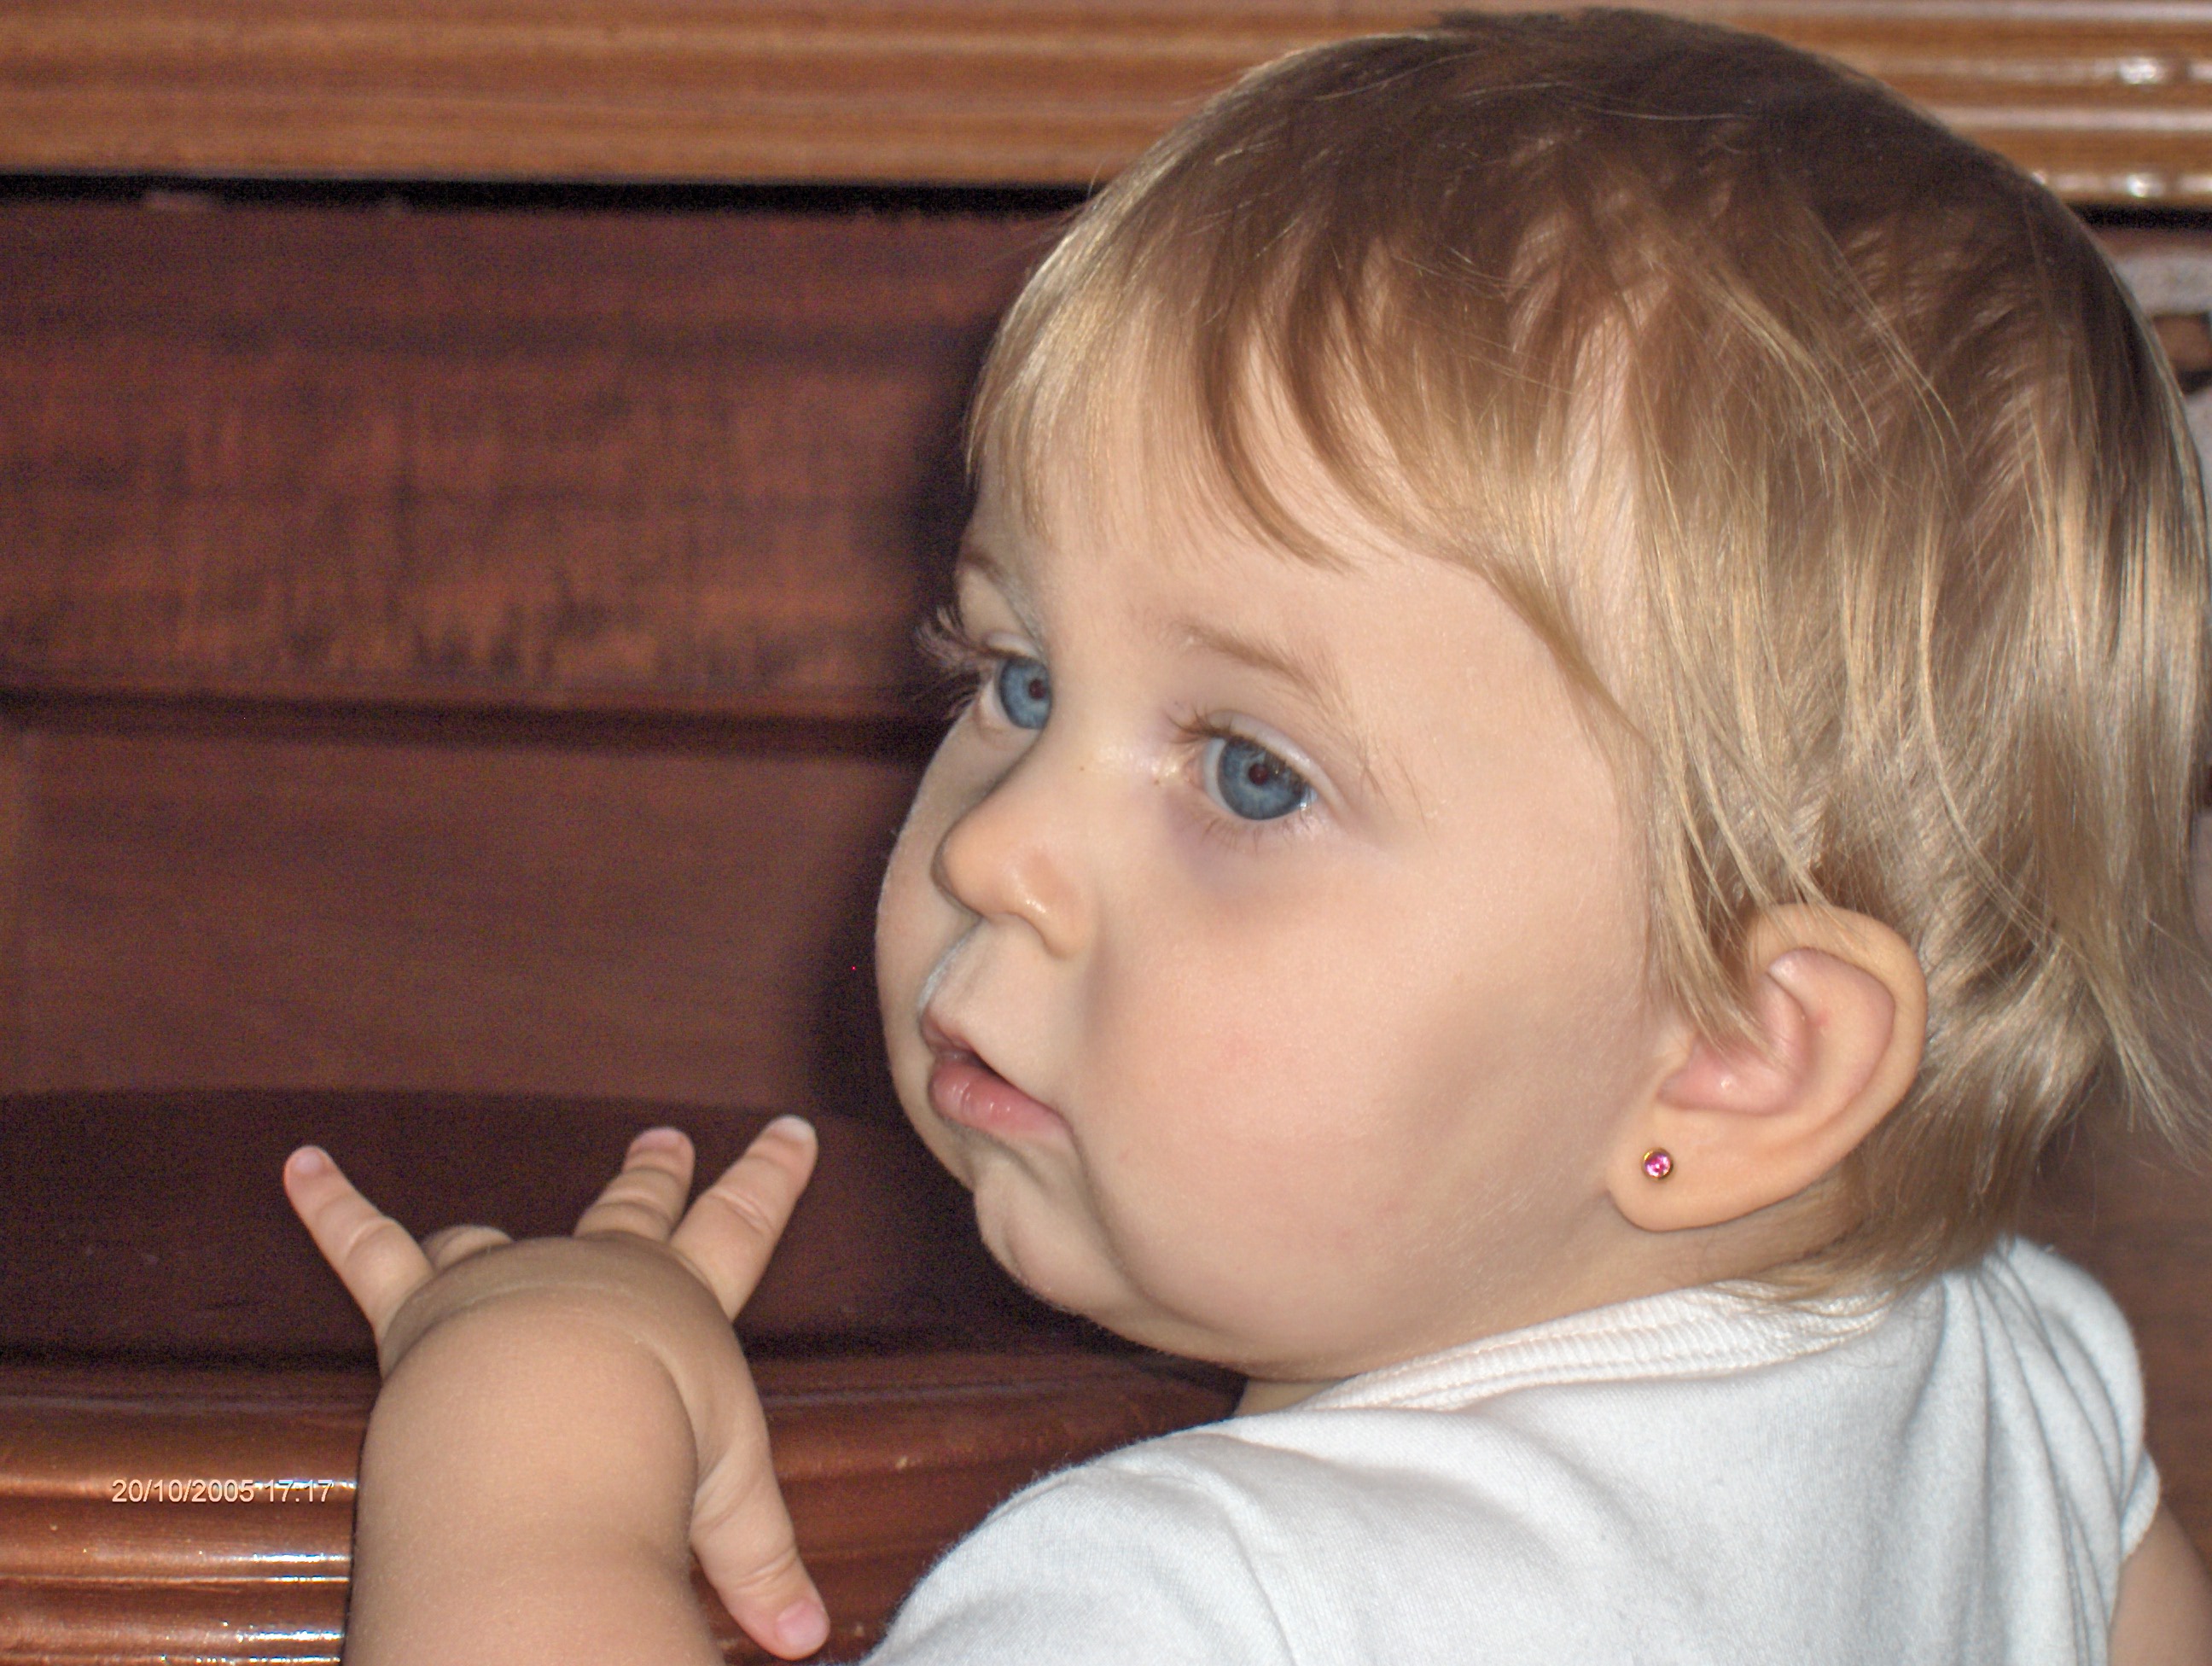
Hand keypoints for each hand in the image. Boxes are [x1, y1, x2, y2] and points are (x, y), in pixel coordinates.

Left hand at [284, 1120, 831, 1660]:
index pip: (742, 1228)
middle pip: (633, 1209)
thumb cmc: (650, 1462)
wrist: (548, 1430)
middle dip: (653, 1175)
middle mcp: (597, 1274)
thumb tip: (806, 1643)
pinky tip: (302, 1164)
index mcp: (680, 1307)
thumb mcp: (728, 1510)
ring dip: (487, 1223)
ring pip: (495, 1238)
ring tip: (478, 1216)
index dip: (770, 1179)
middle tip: (663, 1137)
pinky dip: (332, 1205)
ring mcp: (506, 1280)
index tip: (791, 1129)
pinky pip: (369, 1247)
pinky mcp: (422, 1304)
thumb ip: (760, 1567)